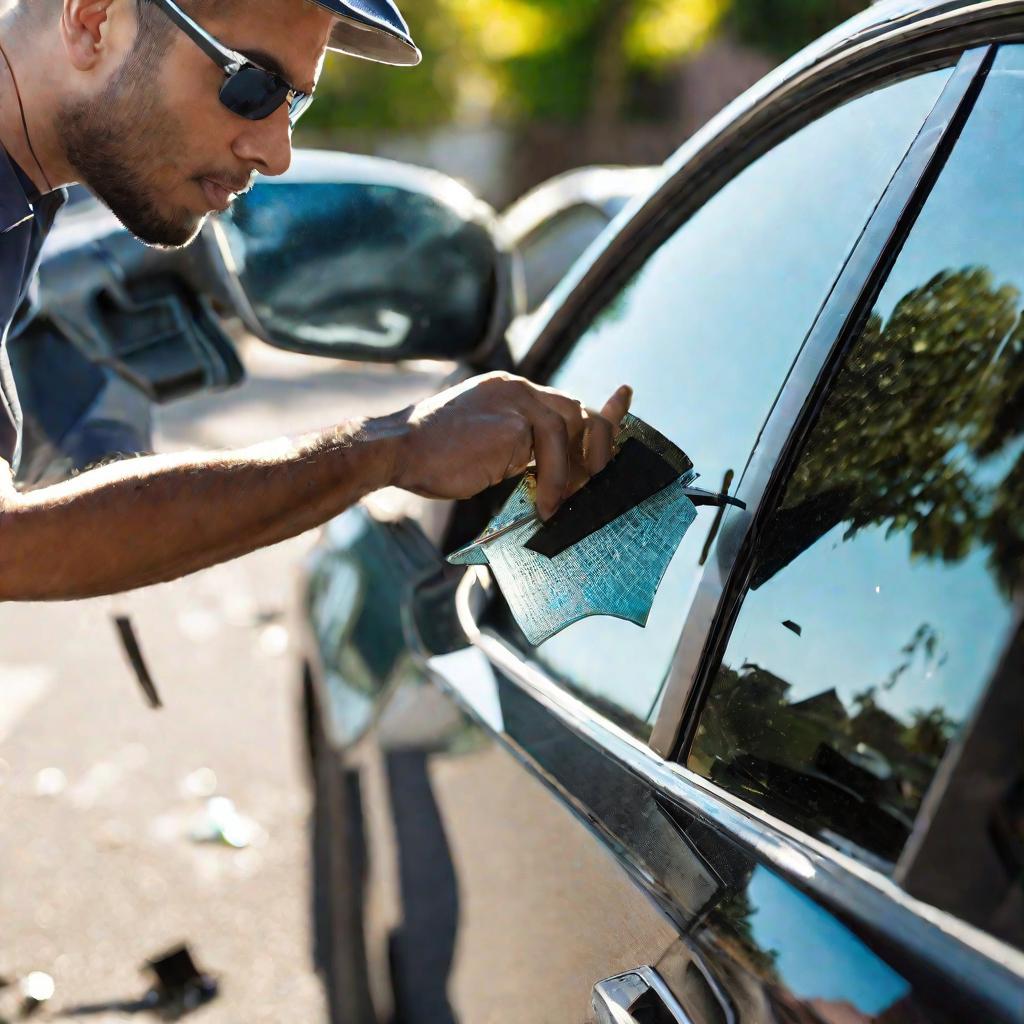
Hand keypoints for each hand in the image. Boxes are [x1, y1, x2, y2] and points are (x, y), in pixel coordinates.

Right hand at [389, 372, 631, 518]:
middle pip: (577, 410)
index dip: (599, 407)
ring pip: (570, 429)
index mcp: (509, 392)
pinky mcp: (515, 419)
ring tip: (556, 505)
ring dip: (573, 472)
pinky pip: (554, 451)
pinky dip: (556, 482)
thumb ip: (518, 449)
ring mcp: (516, 400)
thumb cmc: (431, 459)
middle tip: (590, 486)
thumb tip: (552, 476)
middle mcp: (517, 388)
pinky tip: (543, 506)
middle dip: (594, 448)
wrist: (398, 451)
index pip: (564, 401)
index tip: (624, 399)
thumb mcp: (485, 449)